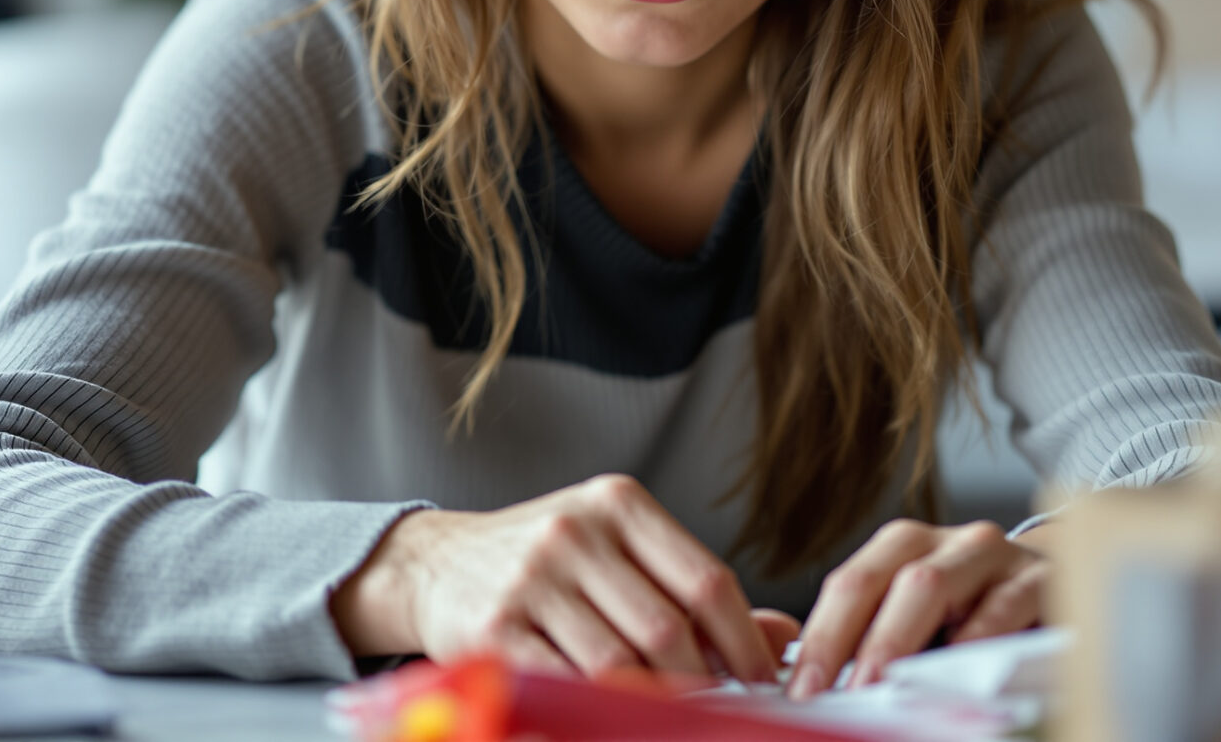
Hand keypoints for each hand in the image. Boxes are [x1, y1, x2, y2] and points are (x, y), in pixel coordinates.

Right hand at [330, 473, 782, 683]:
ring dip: (654, 703)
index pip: (706, 580)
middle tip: (721, 708)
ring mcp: (532, 579)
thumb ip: (693, 588)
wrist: (438, 563)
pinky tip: (613, 713)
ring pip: (620, 665)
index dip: (745, 640)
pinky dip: (598, 709)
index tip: (763, 678)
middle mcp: (575, 533)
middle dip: (703, 682)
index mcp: (618, 504)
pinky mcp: (496, 628)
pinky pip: (567, 685)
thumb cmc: (546, 560)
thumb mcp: (619, 550)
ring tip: (672, 716)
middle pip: (668, 629)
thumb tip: (782, 633)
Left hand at [787, 518, 1046, 699]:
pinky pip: (1001, 604)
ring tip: (876, 686)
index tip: (799, 688)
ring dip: (897, 640)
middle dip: (845, 639)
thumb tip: (819, 685)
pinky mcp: (1038, 578)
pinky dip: (973, 639)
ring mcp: (992, 554)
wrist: (1061, 589)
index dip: (819, 636)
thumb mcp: (927, 620)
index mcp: (905, 547)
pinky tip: (955, 671)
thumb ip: (878, 640)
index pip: (849, 585)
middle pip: (880, 579)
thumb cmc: (980, 614)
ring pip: (931, 583)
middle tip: (824, 692)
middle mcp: (944, 541)